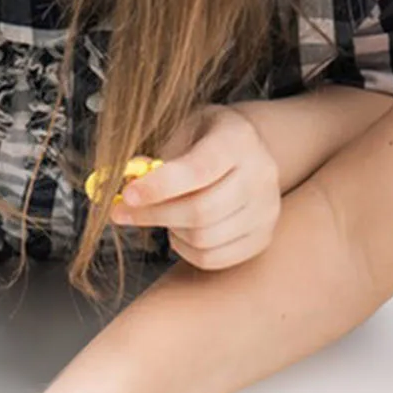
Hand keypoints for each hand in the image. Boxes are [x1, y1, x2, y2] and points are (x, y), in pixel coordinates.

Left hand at [109, 106, 280, 269]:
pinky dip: (186, 250)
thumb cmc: (205, 141)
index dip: (158, 187)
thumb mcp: (180, 133)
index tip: (127, 195)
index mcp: (238, 139)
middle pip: (201, 211)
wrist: (245, 151)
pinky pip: (214, 259)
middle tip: (125, 211)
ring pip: (205, 239)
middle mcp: (261, 174)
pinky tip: (179, 231)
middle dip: (154, 214)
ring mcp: (267, 209)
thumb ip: (156, 159)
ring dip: (170, 231)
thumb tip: (129, 179)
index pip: (198, 171)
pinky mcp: (263, 236)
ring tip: (160, 214)